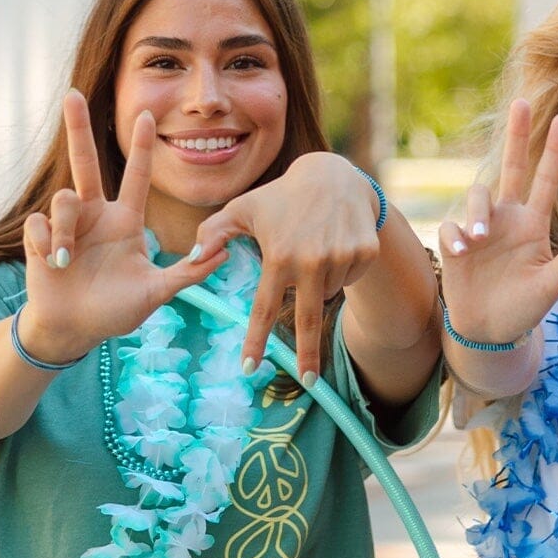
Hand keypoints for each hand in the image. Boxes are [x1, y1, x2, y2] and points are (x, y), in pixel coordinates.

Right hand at [19, 90, 227, 361]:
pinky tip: (54, 263)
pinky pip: (41, 224)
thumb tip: (223, 253)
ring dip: (67, 229)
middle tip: (73, 93)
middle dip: (77, 128)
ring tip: (68, 261)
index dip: (141, 148)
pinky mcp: (40, 236)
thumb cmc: (117, 310)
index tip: (148, 116)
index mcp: (125, 222)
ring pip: (64, 199)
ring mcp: (67, 224)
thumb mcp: (157, 292)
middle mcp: (95, 215)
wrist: (76, 329)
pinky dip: (49, 244)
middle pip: (85, 163)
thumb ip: (188, 274)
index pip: (135, 177)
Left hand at [196, 151, 383, 383]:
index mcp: (279, 255)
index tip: (249, 367)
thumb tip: (192, 258)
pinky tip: (334, 245)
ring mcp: (342, 258)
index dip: (256, 340)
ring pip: (327, 293)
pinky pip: (348, 280)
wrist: (334, 177)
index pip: (264, 308)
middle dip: (308, 355)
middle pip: (308, 320)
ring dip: (318, 284)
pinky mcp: (365, 254)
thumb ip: (212, 232)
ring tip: (314, 250)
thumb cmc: (280, 197)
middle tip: (307, 381)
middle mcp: (312, 261)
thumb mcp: (242, 208)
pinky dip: (340, 271)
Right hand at [436, 99, 557, 343]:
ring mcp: (480, 228)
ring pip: (478, 195)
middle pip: (512, 166)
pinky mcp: (455, 243)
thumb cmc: (524, 308)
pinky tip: (464, 253)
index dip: (553, 150)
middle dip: (518, 134)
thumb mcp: (553, 283)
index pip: (545, 179)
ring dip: (479, 212)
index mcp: (533, 224)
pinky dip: (458, 236)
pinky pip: (453, 227)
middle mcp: (507, 218)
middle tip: (523, 101)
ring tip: (481, 240)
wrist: (490, 331)